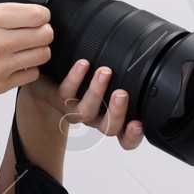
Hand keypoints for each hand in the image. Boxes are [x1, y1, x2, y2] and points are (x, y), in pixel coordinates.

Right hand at [0, 0, 53, 113]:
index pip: (37, 13)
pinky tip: (15, 62)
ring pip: (42, 55)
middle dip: (42, 28)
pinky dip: (28, 68)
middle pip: (45, 33)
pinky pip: (30, 75)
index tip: (33, 11)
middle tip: (32, 27)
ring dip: (38, 48)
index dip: (40, 10)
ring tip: (25, 44)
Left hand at [20, 58, 144, 150]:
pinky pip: (66, 92)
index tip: (139, 124)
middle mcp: (94, 117)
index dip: (133, 136)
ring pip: (87, 112)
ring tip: (104, 72)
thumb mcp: (108, 80)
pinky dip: (75, 78)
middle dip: (117, 112)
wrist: (46, 79)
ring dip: (97, 92)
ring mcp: (74, 110)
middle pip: (109, 128)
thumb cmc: (83, 81)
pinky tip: (83, 64)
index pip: (125, 136)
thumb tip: (146, 57)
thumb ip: (125, 77)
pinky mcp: (57, 99)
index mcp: (109, 116)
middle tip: (122, 93)